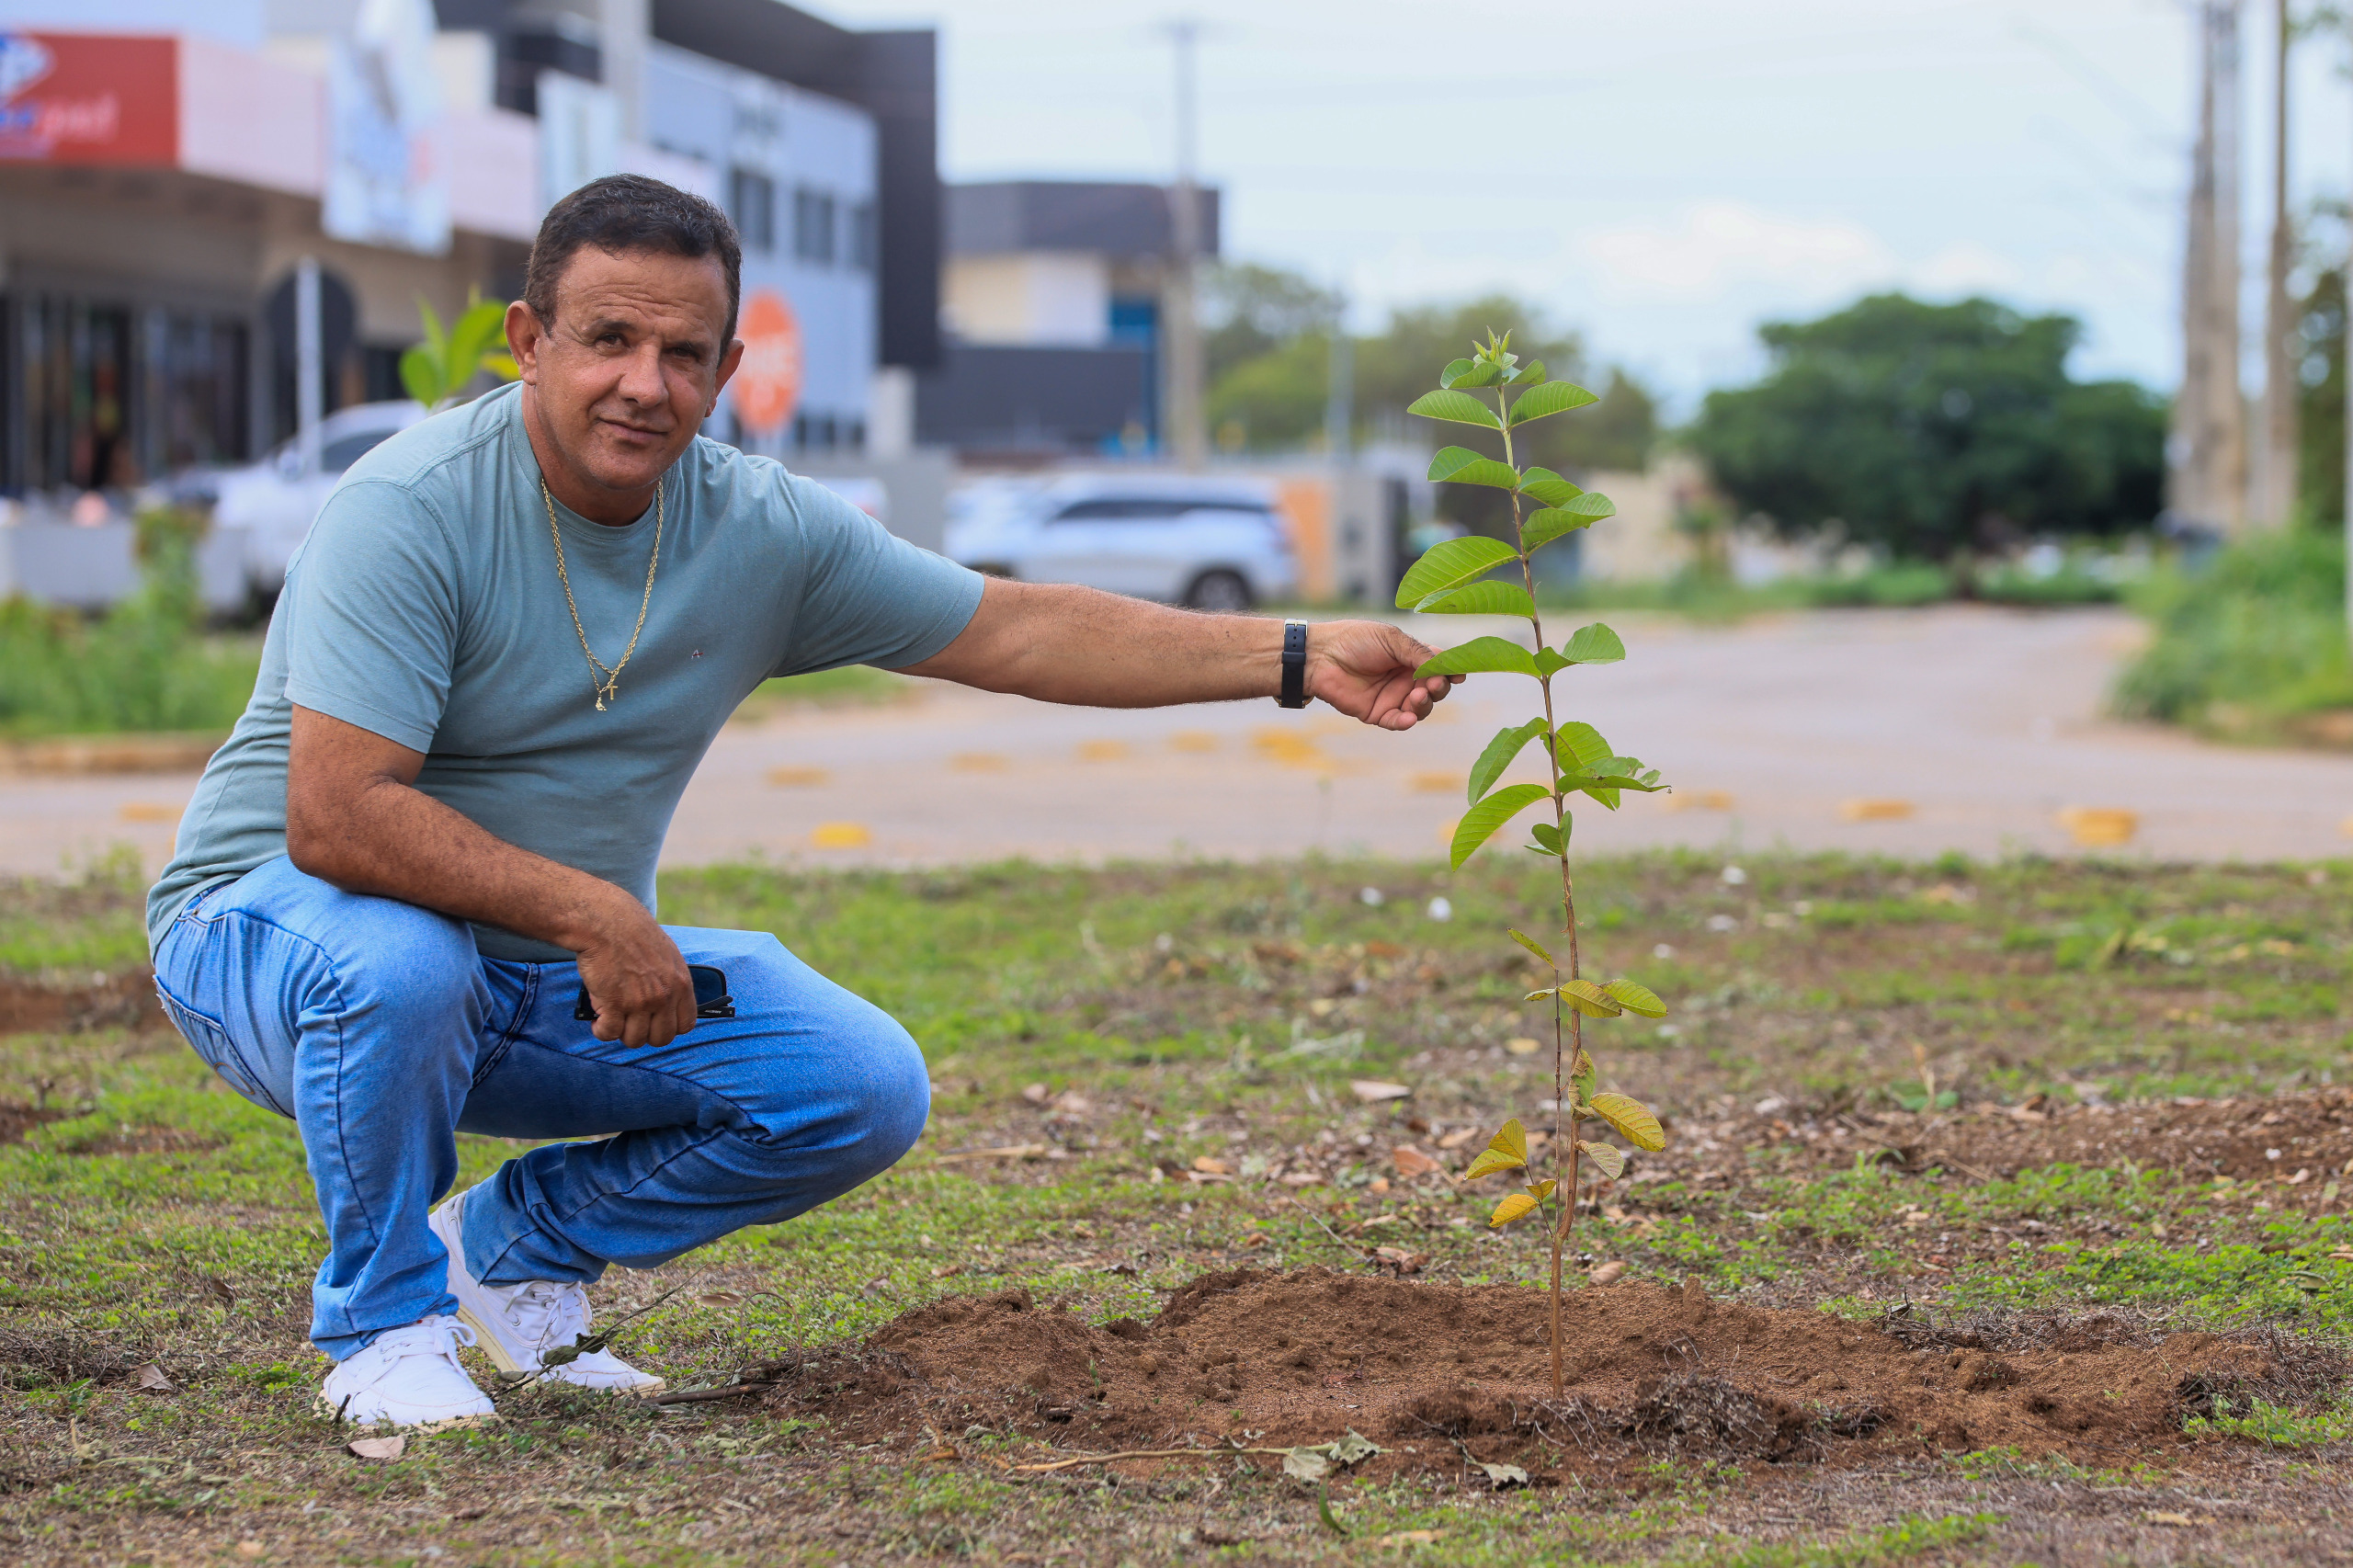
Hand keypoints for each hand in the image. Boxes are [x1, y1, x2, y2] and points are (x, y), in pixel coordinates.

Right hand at [573, 892, 696, 1046]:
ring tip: (612, 1018)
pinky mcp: (614, 1004)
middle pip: (660, 1038)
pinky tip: (598, 1020)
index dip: (668, 1027)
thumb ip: (671, 982)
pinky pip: (609, 1033)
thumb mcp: (667, 956)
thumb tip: (666, 1005)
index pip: (686, 1025)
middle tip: (629, 1021)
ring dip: (621, 1032)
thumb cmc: (632, 935)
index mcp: (681, 983)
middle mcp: (664, 996)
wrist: (606, 921)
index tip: (654, 1023)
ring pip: (634, 1040)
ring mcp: (640, 1002)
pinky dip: (601, 1031)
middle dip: (644, 1034)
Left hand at [1304, 621, 1460, 729]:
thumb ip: (1418, 653)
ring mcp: (1393, 697)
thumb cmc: (1354, 640)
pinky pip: (1398, 722)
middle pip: (1435, 690)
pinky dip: (1407, 721)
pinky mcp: (1378, 713)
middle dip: (1438, 688)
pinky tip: (1409, 716)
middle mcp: (1405, 678)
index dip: (1451, 671)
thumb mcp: (1391, 639)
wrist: (1320, 656)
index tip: (1459, 674)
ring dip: (1424, 704)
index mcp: (1411, 657)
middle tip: (1433, 684)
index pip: (1439, 666)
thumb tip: (1445, 667)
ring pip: (1421, 708)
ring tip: (1417, 696)